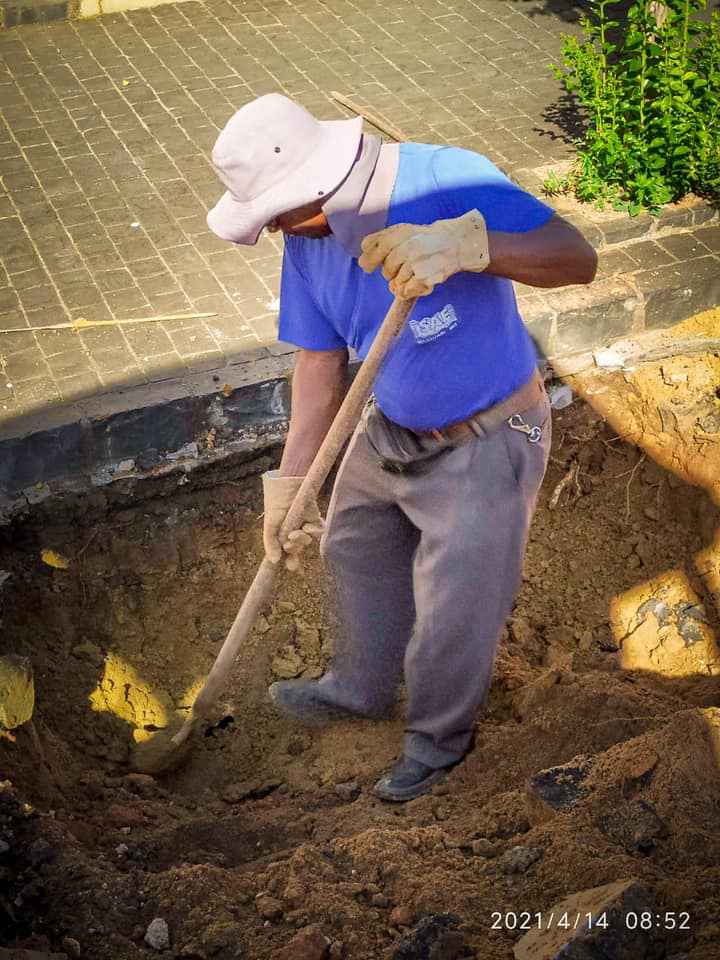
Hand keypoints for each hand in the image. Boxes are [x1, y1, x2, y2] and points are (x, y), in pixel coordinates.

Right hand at [262, 470, 324, 570]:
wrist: (286, 489)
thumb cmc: (275, 507)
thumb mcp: (270, 526)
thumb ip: (270, 544)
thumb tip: (274, 561)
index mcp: (282, 539)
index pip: (288, 555)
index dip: (291, 562)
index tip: (292, 566)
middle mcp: (294, 535)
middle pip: (297, 550)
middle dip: (294, 549)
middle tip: (289, 544)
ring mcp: (305, 528)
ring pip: (307, 541)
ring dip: (302, 540)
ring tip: (296, 533)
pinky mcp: (315, 520)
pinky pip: (318, 532)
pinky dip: (314, 531)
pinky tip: (307, 527)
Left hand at [358, 209, 490, 297]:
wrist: (455, 244)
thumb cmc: (425, 239)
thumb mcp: (404, 231)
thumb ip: (381, 238)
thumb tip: (363, 248)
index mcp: (401, 234)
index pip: (375, 248)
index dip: (369, 260)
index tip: (368, 266)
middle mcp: (408, 247)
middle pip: (386, 271)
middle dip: (392, 272)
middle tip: (405, 266)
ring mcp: (416, 264)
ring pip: (395, 284)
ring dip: (402, 283)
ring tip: (415, 273)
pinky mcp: (424, 278)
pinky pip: (405, 292)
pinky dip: (408, 291)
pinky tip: (417, 282)